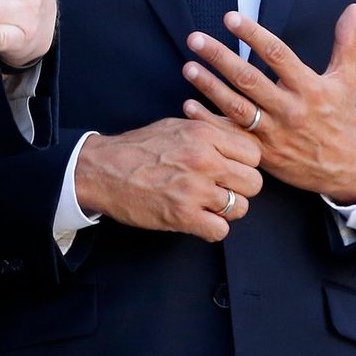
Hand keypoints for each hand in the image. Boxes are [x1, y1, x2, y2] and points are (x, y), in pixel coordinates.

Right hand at [73, 118, 263, 241]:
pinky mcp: (182, 216)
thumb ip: (211, 130)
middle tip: (222, 188)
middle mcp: (204, 161)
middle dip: (241, 188)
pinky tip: (199, 219)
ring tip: (208, 204)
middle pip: (253, 182)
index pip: (253, 154)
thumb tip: (240, 135)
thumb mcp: (177, 125)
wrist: (102, 169)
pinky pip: (220, 231)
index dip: (245, 163)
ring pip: (240, 208)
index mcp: (204, 135)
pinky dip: (212, 228)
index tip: (232, 168)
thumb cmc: (138, 148)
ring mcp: (194, 190)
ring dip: (227, 210)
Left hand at [181, 6, 355, 205]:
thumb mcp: (347, 79)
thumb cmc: (342, 117)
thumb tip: (354, 8)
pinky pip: (232, 135)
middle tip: (196, 39)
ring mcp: (274, 132)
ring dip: (209, 87)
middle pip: (249, 79)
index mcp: (310, 87)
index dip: (253, 35)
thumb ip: (345, 42)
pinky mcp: (263, 152)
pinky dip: (209, 121)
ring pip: (236, 107)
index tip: (230, 18)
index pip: (277, 54)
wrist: (347, 168)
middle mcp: (290, 109)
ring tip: (188, 67)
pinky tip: (188, 106)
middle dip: (220, 57)